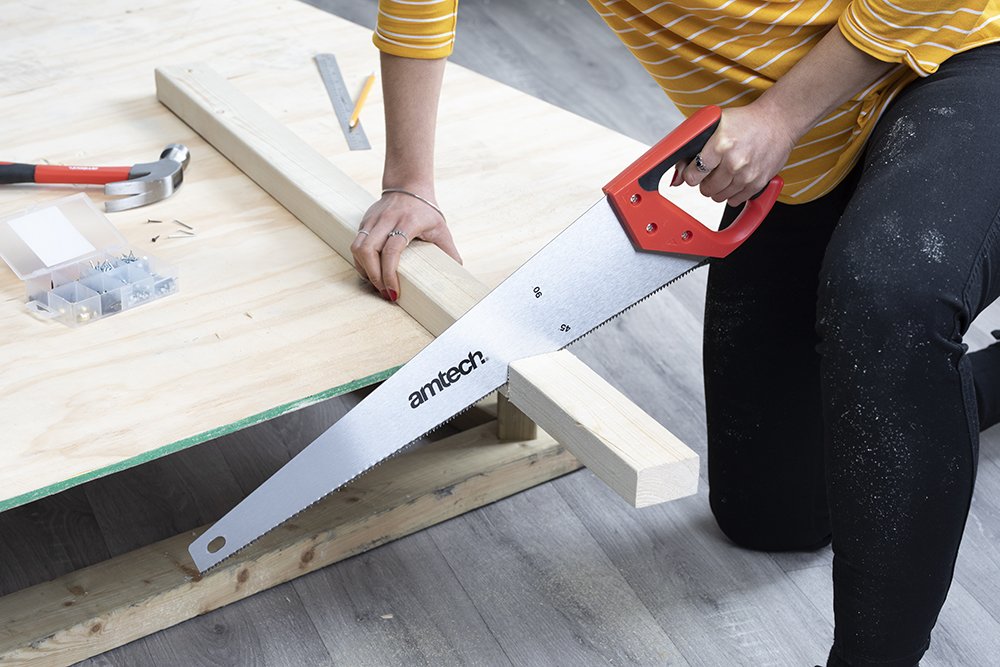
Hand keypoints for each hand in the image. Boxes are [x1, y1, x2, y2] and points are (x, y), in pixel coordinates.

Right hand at [351, 189, 461, 300]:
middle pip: (368, 250)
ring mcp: (373, 220)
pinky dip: (360, 262)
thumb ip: (449, 250)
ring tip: (377, 284)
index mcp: (407, 222)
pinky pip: (356, 244)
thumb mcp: (441, 228)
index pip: (392, 250)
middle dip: (374, 276)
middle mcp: (387, 220)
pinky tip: (371, 273)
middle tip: (385, 293)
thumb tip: (457, 270)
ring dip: (364, 270)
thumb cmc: (426, 210)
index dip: (390, 273)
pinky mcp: (364, 221)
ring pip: (357, 248)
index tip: (394, 292)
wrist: (408, 185)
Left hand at [672, 103, 795, 206]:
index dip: (691, 174)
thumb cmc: (747, 121)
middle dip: (704, 181)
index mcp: (720, 145)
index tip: (694, 171)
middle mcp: (734, 162)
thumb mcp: (715, 125)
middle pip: (705, 189)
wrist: (778, 121)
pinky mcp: (758, 183)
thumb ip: (693, 149)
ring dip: (717, 188)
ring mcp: (747, 175)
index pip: (693, 175)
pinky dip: (732, 194)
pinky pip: (735, 200)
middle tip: (711, 171)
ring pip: (719, 197)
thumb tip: (677, 178)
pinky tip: (735, 179)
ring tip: (724, 173)